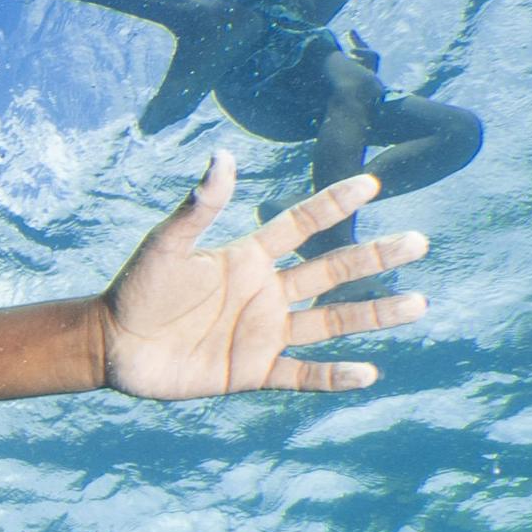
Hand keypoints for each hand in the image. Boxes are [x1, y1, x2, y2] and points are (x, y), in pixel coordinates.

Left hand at [96, 154, 430, 397]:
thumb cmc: (135, 289)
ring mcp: (263, 332)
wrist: (112, 346)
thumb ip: (198, 207)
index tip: (372, 184)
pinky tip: (369, 373)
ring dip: (373, 313)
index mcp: (247, 257)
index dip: (333, 204)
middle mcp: (265, 292)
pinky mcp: (253, 371)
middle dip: (374, 257)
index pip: (301, 225)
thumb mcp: (166, 245)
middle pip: (331, 271)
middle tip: (420, 242)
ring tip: (419, 303)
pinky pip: (302, 374)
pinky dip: (334, 376)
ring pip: (331, 321)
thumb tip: (222, 155)